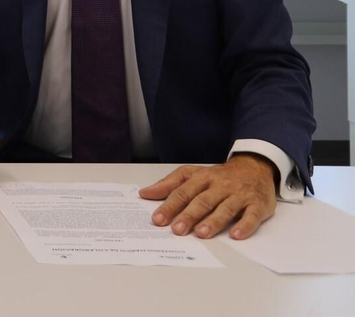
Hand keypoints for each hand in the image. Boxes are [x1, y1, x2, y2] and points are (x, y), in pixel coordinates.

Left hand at [139, 155, 277, 239]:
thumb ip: (169, 184)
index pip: (183, 192)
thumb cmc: (219, 176)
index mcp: (202, 178)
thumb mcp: (193, 174)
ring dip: (214, 221)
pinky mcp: (257, 204)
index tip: (158, 219)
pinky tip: (236, 235)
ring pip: (226, 208)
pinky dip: (245, 225)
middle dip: (189, 215)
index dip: (170, 206)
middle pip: (202, 201)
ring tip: (202, 233)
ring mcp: (239, 195)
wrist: (255, 167)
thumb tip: (145, 193)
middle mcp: (220, 185)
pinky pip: (252, 215)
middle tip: (177, 230)